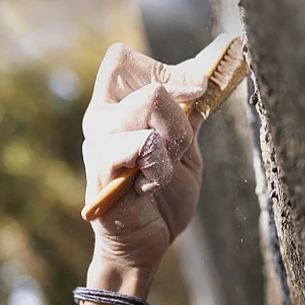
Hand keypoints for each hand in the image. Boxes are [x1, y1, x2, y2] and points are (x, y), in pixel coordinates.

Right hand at [81, 43, 207, 297]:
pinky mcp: (102, 168)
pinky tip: (153, 184)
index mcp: (116, 108)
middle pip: (149, 84)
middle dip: (181, 116)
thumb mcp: (183, 149)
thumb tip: (206, 78)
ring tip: (164, 170)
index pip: (122, 59)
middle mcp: (100, 119)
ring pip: (149, 104)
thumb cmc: (163, 197)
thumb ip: (187, 116)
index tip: (196, 92)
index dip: (165, 70)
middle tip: (178, 149)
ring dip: (174, 139)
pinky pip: (141, 142)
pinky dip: (161, 163)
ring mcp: (97, 142)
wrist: (147, 245)